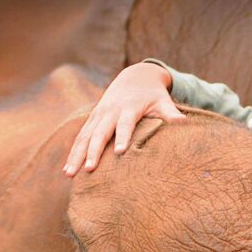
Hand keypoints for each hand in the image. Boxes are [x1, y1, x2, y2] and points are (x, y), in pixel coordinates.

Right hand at [63, 62, 184, 175]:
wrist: (135, 76)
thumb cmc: (153, 95)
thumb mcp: (163, 101)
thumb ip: (171, 113)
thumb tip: (184, 123)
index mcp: (129, 108)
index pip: (125, 124)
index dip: (123, 137)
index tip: (121, 152)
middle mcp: (110, 112)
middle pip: (100, 133)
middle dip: (93, 151)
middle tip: (89, 170)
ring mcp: (98, 115)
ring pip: (85, 137)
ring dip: (76, 155)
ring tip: (69, 174)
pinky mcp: (92, 120)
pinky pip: (80, 137)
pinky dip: (73, 152)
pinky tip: (68, 169)